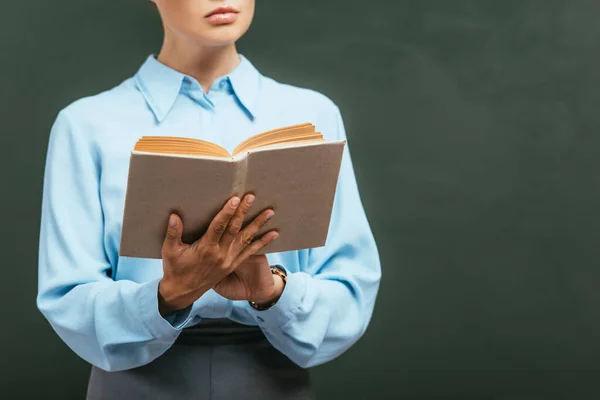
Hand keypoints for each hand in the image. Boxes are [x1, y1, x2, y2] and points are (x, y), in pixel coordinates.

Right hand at [158, 194, 277, 315]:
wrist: (183, 292)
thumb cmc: (175, 269)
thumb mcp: (169, 251)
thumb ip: (172, 233)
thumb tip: (174, 216)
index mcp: (205, 249)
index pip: (218, 227)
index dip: (227, 213)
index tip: (234, 200)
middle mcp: (220, 254)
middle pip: (234, 229)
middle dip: (243, 212)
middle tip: (251, 197)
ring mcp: (229, 260)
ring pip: (246, 239)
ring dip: (258, 224)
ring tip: (269, 212)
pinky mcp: (233, 264)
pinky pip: (251, 251)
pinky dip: (263, 242)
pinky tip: (274, 233)